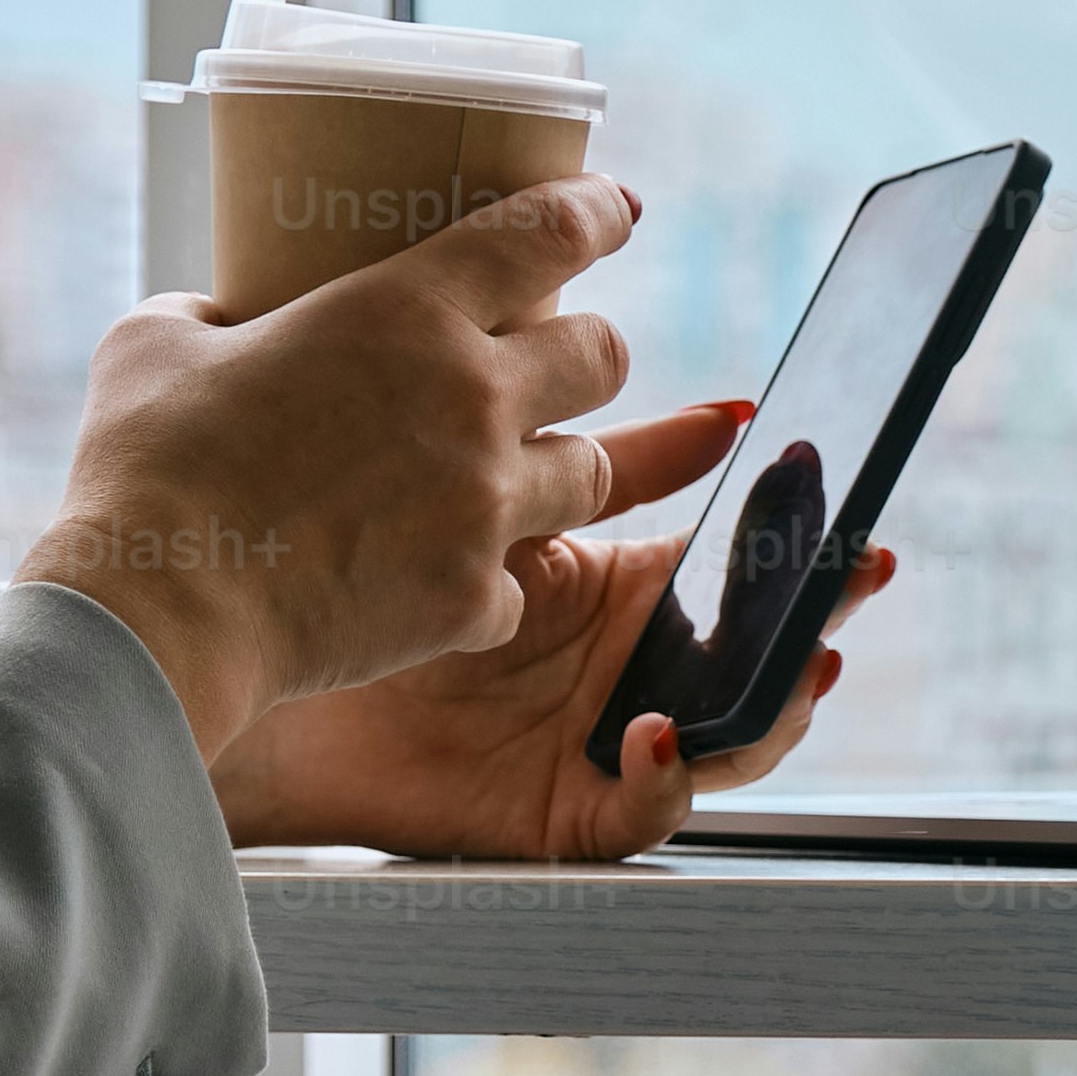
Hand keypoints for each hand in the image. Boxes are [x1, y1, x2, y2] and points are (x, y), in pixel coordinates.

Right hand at [10, 182, 642, 757]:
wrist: (155, 611)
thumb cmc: (147, 464)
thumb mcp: (159, 341)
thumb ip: (214, 313)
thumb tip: (221, 321)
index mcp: (405, 309)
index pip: (545, 234)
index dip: (593, 214)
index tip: (612, 213)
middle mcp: (471, 399)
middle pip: (603, 356)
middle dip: (588, 353)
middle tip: (556, 357)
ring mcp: (483, 505)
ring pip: (592, 473)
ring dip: (556, 466)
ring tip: (510, 474)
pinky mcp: (471, 599)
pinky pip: (515, 585)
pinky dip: (480, 584)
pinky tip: (433, 583)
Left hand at [213, 393, 898, 860]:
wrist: (217, 681)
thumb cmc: (274, 564)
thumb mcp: (369, 457)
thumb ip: (412, 373)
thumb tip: (428, 263)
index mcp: (572, 559)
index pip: (689, 522)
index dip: (752, 484)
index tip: (797, 433)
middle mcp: (602, 650)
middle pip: (744, 621)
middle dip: (813, 585)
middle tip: (859, 548)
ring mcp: (591, 730)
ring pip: (731, 726)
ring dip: (782, 693)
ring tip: (821, 654)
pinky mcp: (556, 809)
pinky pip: (639, 812)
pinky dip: (662, 783)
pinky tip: (655, 739)